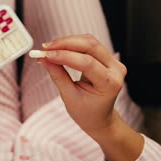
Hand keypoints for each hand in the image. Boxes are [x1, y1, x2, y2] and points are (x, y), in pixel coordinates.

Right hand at [38, 34, 143, 160]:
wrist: (100, 118)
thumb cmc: (87, 113)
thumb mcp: (69, 97)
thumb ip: (58, 76)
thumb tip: (44, 59)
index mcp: (110, 84)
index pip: (87, 62)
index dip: (65, 56)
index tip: (46, 55)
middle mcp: (116, 70)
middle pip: (90, 46)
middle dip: (65, 44)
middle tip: (45, 48)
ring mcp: (114, 62)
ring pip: (89, 42)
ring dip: (67, 42)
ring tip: (49, 48)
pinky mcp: (108, 58)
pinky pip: (89, 45)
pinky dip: (72, 44)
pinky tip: (59, 48)